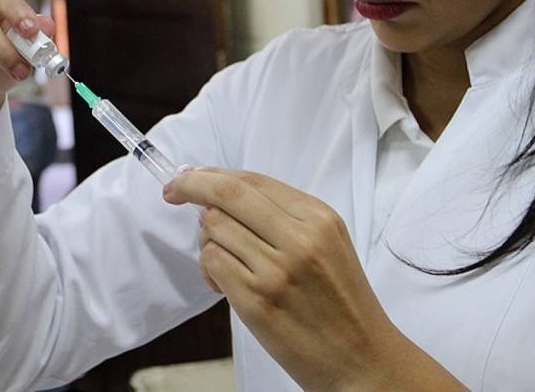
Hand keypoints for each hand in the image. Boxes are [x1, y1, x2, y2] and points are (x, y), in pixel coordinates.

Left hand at [163, 168, 463, 390]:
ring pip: (213, 229)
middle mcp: (300, 238)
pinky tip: (222, 284)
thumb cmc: (340, 302)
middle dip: (189, 186)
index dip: (212, 174)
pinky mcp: (257, 300)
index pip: (251, 180)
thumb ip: (279, 216)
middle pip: (226, 194)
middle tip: (171, 191)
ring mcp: (277, 270)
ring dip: (206, 241)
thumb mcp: (326, 245)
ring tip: (223, 264)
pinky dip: (208, 269)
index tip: (189, 176)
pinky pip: (212, 262)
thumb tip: (215, 191)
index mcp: (319, 218)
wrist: (363, 359)